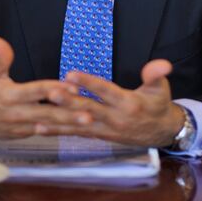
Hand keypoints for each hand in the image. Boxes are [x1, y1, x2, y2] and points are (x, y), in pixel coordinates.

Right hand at [0, 35, 90, 138]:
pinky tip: (78, 130)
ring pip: (50, 125)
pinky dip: (62, 130)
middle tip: (89, 114)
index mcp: (10, 96)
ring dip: (70, 124)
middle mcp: (18, 113)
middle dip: (69, 114)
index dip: (53, 89)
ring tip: (89, 122)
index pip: (36, 91)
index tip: (71, 88)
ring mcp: (22, 127)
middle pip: (47, 113)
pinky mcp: (25, 134)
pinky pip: (46, 132)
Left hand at [39, 59, 185, 146]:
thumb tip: (162, 64)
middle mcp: (114, 119)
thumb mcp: (161, 88)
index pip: (105, 91)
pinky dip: (59, 131)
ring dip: (58, 119)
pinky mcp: (99, 136)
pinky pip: (76, 134)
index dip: (89, 83)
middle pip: (88, 109)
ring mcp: (105, 130)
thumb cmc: (159, 105)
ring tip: (39, 114)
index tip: (71, 74)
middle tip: (50, 93)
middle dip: (68, 102)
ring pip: (79, 124)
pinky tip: (40, 128)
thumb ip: (156, 75)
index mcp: (128, 104)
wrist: (162, 132)